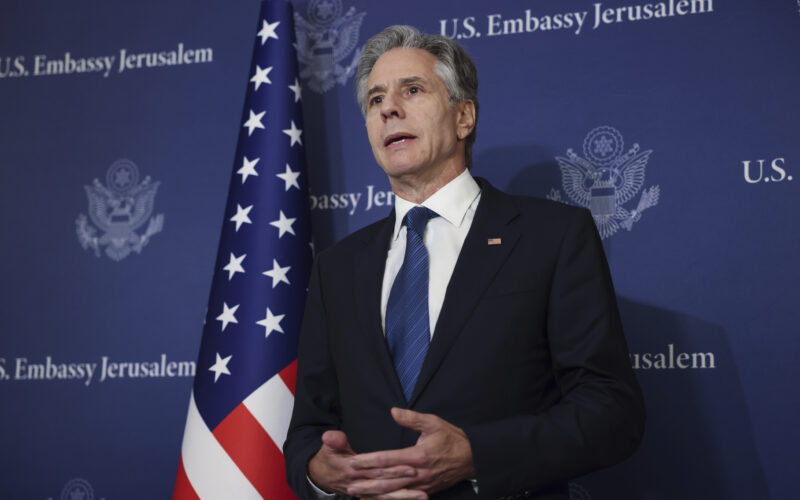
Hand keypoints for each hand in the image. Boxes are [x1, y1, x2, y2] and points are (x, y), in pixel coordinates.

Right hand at [308, 430, 416, 495]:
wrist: (320, 475)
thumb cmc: (328, 458)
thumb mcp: (328, 447)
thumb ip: (334, 441)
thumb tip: (331, 435)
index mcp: (352, 468)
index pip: (377, 469)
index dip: (394, 468)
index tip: (411, 466)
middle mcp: (359, 483)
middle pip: (385, 483)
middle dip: (404, 482)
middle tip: (422, 478)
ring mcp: (363, 492)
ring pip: (386, 496)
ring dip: (405, 497)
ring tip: (424, 496)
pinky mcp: (367, 495)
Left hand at [346, 408, 474, 497]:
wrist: (473, 458)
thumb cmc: (452, 438)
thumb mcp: (433, 423)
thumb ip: (412, 419)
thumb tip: (393, 412)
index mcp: (418, 456)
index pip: (388, 460)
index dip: (369, 461)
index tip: (354, 461)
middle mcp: (418, 474)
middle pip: (387, 480)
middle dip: (366, 483)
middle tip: (348, 483)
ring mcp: (422, 486)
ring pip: (394, 492)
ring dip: (374, 494)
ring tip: (358, 494)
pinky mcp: (426, 491)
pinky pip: (404, 498)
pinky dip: (389, 499)